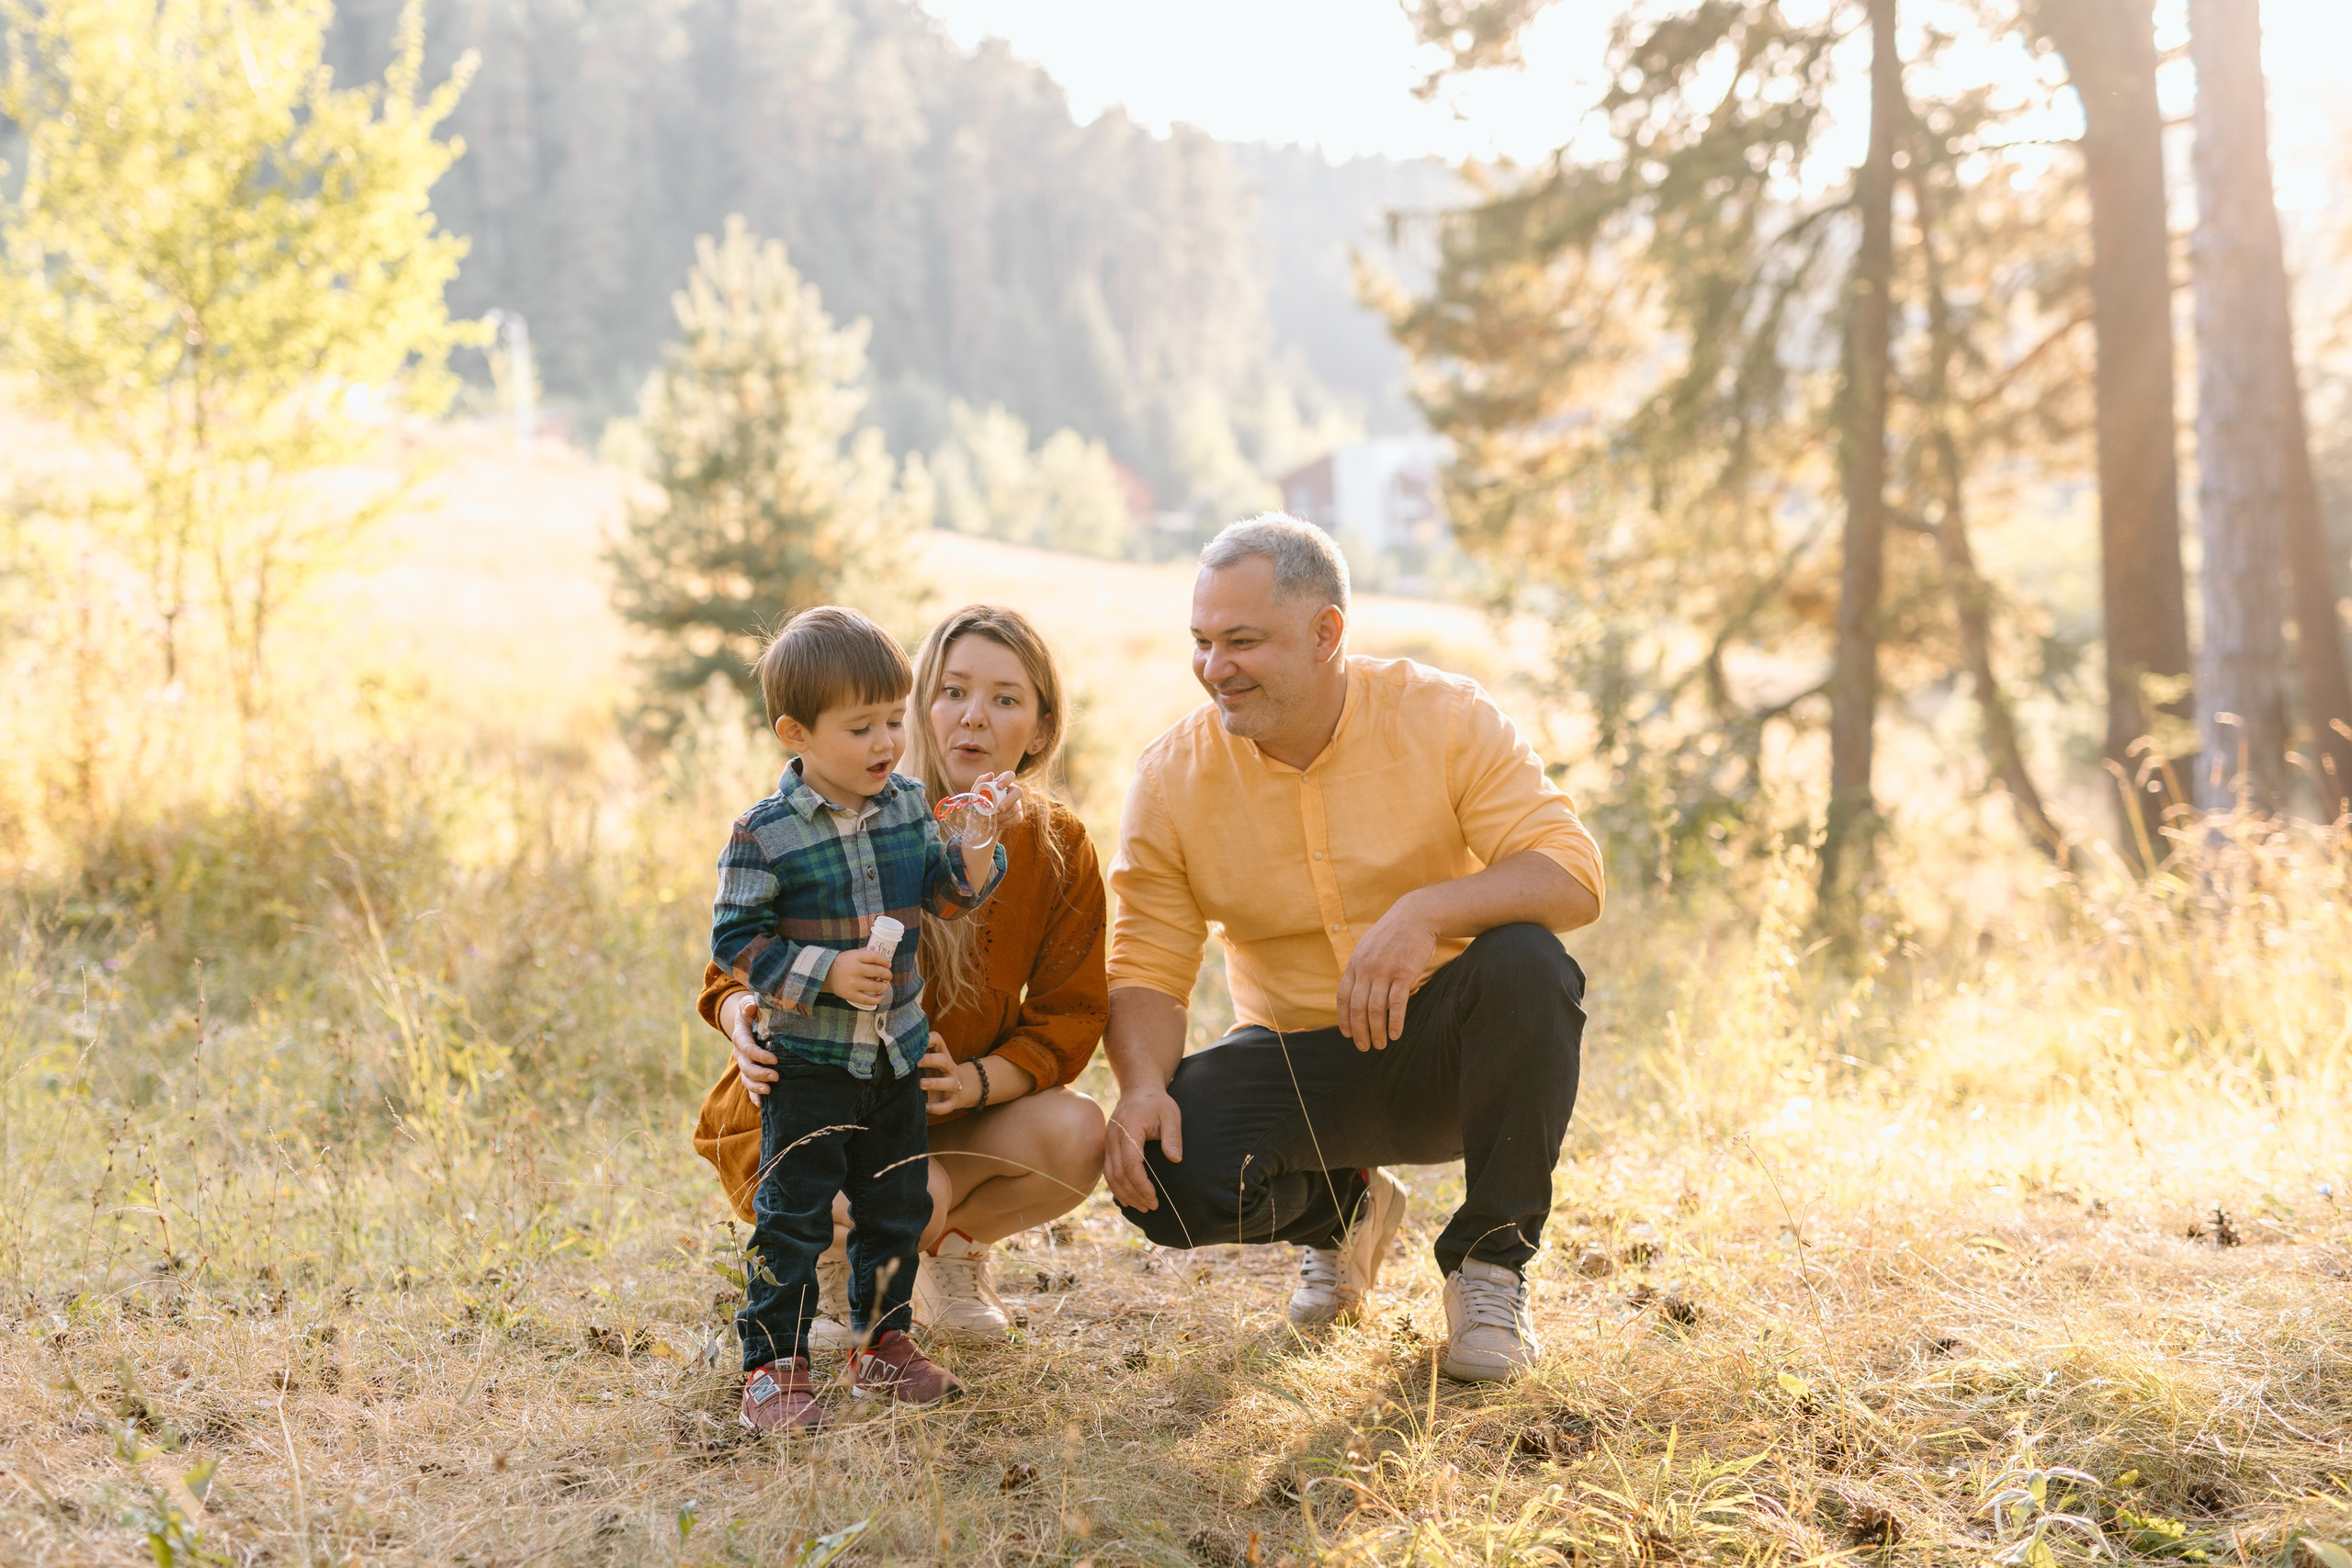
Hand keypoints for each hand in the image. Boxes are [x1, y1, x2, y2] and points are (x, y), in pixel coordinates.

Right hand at [724, 992, 778, 1100]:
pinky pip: (749, 1087)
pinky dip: (754, 1097)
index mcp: (740, 1036)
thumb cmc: (755, 1010)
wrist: (752, 1018)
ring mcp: (744, 1064)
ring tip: (769, 1092)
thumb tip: (750, 1008)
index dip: (758, 1055)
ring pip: (746, 1079)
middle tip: (776, 1077)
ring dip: (756, 1087)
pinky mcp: (750, 1072)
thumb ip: (749, 1005)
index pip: (746, 1047)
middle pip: (745, 1067)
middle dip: (759, 1074)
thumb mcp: (751, 1003)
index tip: (775, 1060)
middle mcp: (740, 1052)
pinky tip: (762, 1105)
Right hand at [821, 947, 892, 1008]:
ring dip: (884, 987)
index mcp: (856, 957)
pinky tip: (880, 996)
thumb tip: (883, 959)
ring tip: (885, 986)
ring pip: (876, 986)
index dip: (885, 961)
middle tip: (888, 976)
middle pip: (879, 971)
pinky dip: (877, 999)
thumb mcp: (852, 954)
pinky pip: (868, 1000)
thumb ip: (866, 955)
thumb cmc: (843, 964)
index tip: (888, 964)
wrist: (825, 975)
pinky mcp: (851, 995)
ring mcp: (853, 983)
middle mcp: (855, 969)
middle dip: (887, 974)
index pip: (876, 957)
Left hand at [918, 1037, 976, 1114]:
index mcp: (941, 1055)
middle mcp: (949, 1068)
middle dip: (930, 1060)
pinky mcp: (952, 1102)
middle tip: (915, 1062)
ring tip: (921, 1084)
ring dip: (935, 1083)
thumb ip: (916, 1056)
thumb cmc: (934, 1073)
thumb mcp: (928, 1062)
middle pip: (944, 1060)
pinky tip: (925, 1108)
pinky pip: (948, 1106)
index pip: (937, 1040)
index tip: (911, 1042)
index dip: (927, 1039)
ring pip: (949, 1083)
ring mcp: (953, 1085)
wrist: (956, 1091)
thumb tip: (896, 1050)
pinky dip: (937, 1108)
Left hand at [978, 770, 1025, 830]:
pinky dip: (1006, 823)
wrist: (980, 820)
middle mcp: (1012, 791)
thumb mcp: (976, 793)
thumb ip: (980, 782)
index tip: (999, 787)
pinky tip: (998, 824)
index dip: (1006, 780)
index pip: (1010, 775)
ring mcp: (1017, 803)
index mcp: (1003, 782)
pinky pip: (1016, 818)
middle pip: (1018, 792)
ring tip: (993, 819)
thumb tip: (991, 775)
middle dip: (1010, 801)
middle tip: (1000, 808)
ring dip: (1004, 815)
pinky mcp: (1018, 815)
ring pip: (1016, 808)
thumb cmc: (979, 803)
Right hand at [1103, 1086, 1180, 1211]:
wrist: (1138, 1089)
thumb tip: (1176, 1159)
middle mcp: (1113, 1136)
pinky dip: (1117, 1187)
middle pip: (1118, 1174)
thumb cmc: (1157, 1102)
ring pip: (1110, 1175)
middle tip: (1152, 1207)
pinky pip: (1108, 1171)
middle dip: (1134, 1194)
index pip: (1131, 1163)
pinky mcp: (1108, 1146)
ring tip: (1142, 1207)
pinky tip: (1129, 1197)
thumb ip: (1173, 1136)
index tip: (1154, 1197)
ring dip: (1125, 1194)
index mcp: (1129, 1128)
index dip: (1141, 1184)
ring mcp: (1108, 1141)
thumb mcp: (1171, 1114)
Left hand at [1336, 893, 1437, 1049]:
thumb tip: (1356, 992)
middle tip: (1364, 1047)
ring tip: (1380, 1045)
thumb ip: (1361, 968)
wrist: (1415, 916)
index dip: (1343, 1019)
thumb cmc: (1393, 935)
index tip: (1347, 1034)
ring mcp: (1384, 971)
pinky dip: (1395, 1022)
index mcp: (1355, 964)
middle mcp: (1366, 969)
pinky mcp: (1403, 973)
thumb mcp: (1368, 948)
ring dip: (1376, 1031)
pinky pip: (1396, 1004)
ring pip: (1375, 1010)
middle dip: (1359, 1031)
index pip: (1343, 997)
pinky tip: (1396, 1034)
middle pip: (1357, 1008)